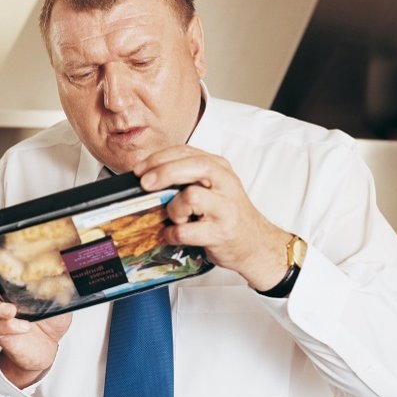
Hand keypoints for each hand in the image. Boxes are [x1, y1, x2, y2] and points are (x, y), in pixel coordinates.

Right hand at [0, 270, 71, 388]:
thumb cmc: (51, 318)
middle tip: (0, 285)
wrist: (49, 346)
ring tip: (11, 310)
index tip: (6, 261)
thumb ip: (61, 286)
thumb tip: (69, 271)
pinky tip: (24, 326)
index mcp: (12, 282)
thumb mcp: (60, 299)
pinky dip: (9, 326)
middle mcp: (0, 295)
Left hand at [133, 145, 289, 290]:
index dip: (159, 158)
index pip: (186, 152)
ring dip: (173, 209)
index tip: (140, 168)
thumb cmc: (226, 215)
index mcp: (220, 168)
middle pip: (192, 166)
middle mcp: (226, 183)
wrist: (256, 244)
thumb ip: (187, 178)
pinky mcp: (221, 232)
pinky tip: (173, 235)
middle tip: (144, 183)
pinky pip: (186, 230)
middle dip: (163, 172)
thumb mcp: (213, 187)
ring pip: (190, 196)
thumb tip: (147, 175)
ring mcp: (226, 207)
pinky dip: (172, 234)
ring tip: (175, 219)